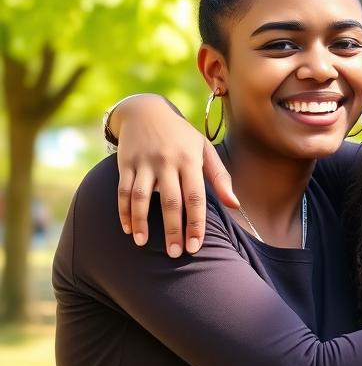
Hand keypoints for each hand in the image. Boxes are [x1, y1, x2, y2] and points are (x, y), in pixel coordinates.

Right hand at [111, 95, 237, 255]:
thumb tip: (235, 205)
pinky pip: (123, 191)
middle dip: (173, 230)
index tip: (195, 246)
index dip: (196, 223)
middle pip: (171, 201)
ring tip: (143, 244)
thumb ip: (220, 177)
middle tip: (174, 254)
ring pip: (141, 197)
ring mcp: (144, 162)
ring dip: (142, 222)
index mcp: (190, 160)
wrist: (146, 111)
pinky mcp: (125, 163)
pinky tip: (128, 229)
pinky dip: (124, 211)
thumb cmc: (181, 136)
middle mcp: (167, 161)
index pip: (196, 197)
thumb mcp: (204, 149)